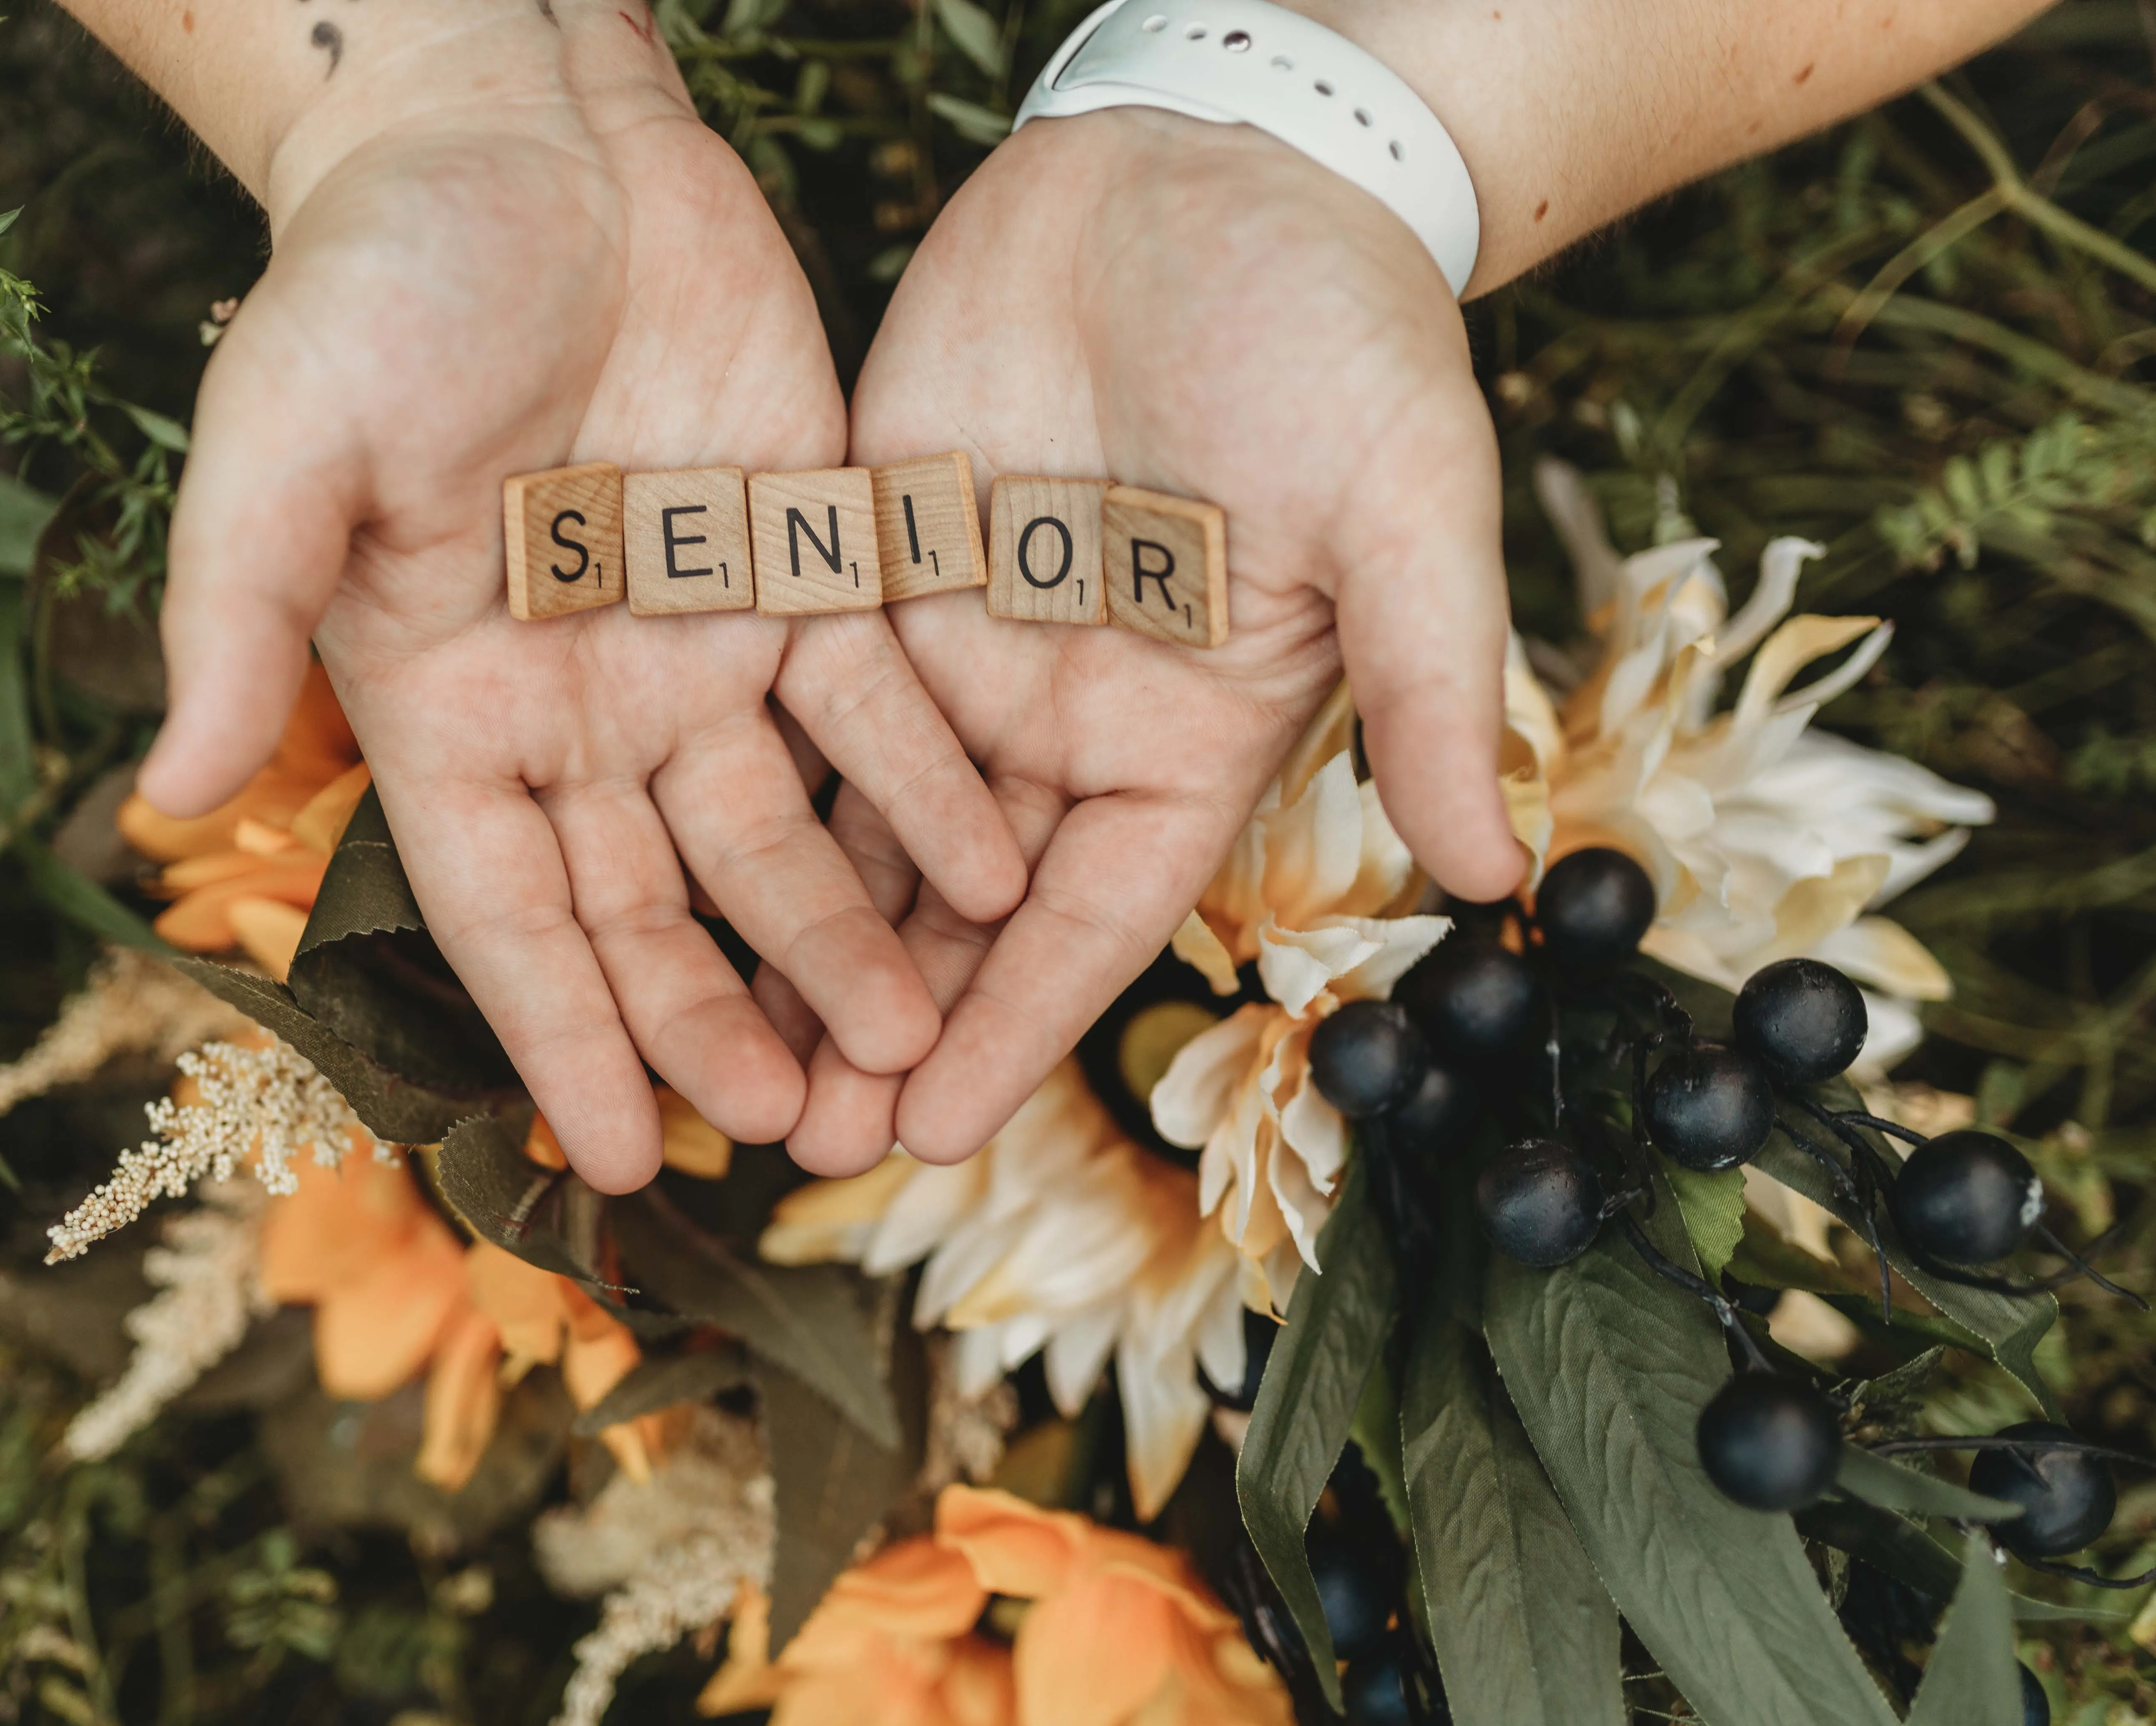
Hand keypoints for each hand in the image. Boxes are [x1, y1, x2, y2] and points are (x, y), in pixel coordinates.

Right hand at [139, 14, 1022, 1191]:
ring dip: (844, 940)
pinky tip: (991, 875)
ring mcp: (699, 642)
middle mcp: (580, 704)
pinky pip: (875, 709)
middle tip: (799, 1128)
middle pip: (656, 904)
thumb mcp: (282, 437)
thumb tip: (159, 787)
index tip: (620, 1161)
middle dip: (721, 1019)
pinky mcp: (804, 564)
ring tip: (911, 1044)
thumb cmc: (376, 275)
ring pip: (780, 836)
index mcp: (451, 705)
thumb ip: (234, 613)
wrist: (519, 127)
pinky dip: (927, 790)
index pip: (509, 912)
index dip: (563, 1035)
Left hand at [777, 108, 1522, 1173]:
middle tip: (789, 1139)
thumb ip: (1428, 683)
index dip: (1011, 1026)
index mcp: (1185, 733)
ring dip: (788, 934)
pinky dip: (737, 779)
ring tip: (708, 1045)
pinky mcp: (872, 548)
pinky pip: (792, 691)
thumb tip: (1496, 871)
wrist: (1217, 156)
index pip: (1089, 919)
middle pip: (956, 906)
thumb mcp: (1404, 500)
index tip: (929, 1133)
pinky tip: (659, 859)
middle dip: (879, 1020)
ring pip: (853, 822)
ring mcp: (960, 635)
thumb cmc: (1340, 324)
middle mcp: (1061, 711)